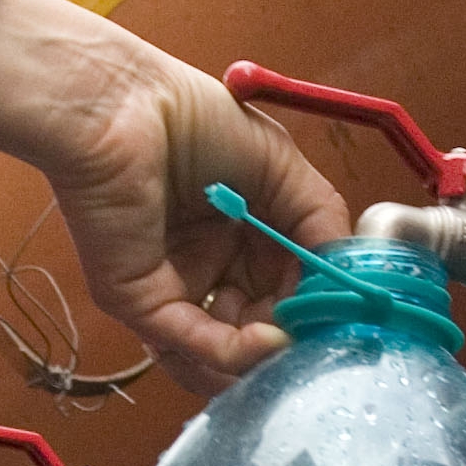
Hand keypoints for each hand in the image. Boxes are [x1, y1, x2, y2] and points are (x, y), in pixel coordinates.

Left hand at [0, 0, 351, 394]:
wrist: (120, 108)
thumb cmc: (194, 120)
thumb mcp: (282, 167)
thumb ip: (321, 221)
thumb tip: (346, 280)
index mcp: (238, 234)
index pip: (284, 287)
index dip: (314, 303)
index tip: (344, 314)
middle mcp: (206, 268)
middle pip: (258, 325)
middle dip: (291, 336)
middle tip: (322, 339)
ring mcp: (173, 289)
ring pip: (224, 350)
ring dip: (264, 358)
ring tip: (295, 348)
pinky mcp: (141, 302)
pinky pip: (192, 342)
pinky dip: (234, 352)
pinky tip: (268, 341)